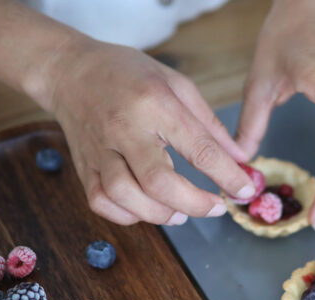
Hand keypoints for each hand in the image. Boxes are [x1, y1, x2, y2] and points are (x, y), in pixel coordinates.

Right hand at [40, 38, 254, 224]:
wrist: (69, 70)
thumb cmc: (127, 73)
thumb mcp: (176, 84)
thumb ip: (209, 125)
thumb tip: (240, 159)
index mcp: (154, 103)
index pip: (198, 148)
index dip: (226, 175)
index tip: (245, 189)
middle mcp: (124, 129)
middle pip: (158, 182)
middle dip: (194, 204)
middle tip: (216, 207)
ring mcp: (99, 150)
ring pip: (125, 196)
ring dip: (160, 214)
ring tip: (181, 213)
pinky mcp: (83, 166)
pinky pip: (101, 202)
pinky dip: (126, 215)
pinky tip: (146, 210)